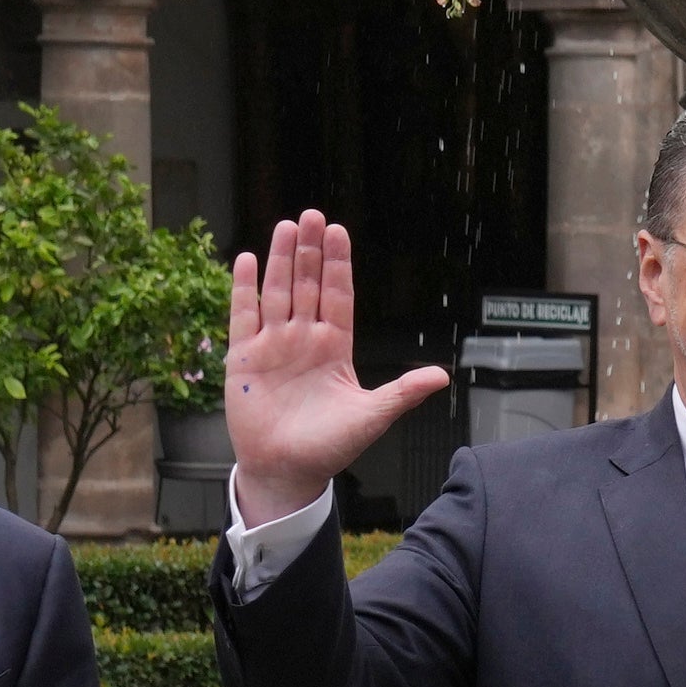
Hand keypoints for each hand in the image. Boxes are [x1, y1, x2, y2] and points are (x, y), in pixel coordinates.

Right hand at [223, 212, 449, 524]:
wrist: (288, 470)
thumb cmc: (329, 446)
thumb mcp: (372, 416)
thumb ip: (402, 393)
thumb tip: (441, 376)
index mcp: (334, 348)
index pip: (337, 296)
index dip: (337, 265)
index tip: (338, 233)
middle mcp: (304, 339)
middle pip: (307, 285)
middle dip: (310, 251)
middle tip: (312, 215)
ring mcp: (273, 346)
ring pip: (278, 292)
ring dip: (282, 260)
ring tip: (286, 227)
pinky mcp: (245, 358)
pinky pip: (244, 316)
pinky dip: (245, 289)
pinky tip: (248, 261)